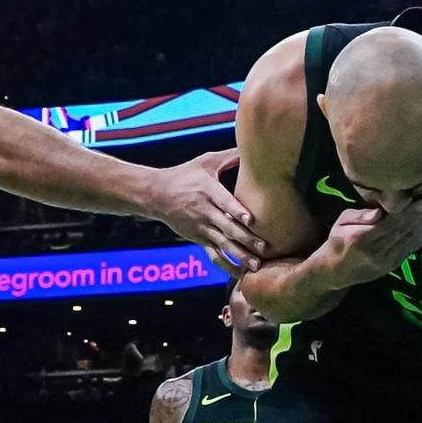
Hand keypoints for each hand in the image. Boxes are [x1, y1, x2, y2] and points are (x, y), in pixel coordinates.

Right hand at [151, 149, 266, 269]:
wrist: (156, 194)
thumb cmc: (186, 174)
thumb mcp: (205, 162)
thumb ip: (229, 157)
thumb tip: (252, 148)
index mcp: (207, 191)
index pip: (224, 202)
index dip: (237, 211)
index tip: (251, 219)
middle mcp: (204, 211)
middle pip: (227, 227)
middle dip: (246, 238)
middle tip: (264, 247)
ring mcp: (201, 227)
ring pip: (222, 244)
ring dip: (240, 256)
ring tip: (256, 265)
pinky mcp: (198, 238)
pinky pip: (213, 255)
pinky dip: (226, 265)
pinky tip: (240, 274)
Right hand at [319, 196, 421, 286]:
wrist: (335, 272)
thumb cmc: (337, 241)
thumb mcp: (341, 223)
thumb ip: (359, 216)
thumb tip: (379, 211)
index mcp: (362, 240)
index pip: (390, 225)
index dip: (409, 212)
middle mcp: (377, 253)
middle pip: (405, 231)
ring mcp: (387, 262)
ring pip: (411, 240)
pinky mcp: (393, 266)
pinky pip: (411, 248)